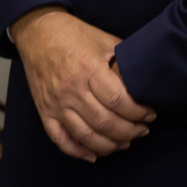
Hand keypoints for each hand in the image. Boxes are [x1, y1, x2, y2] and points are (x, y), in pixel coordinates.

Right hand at [11, 7, 155, 160]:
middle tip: (142, 130)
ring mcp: (55, 102)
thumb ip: (124, 64)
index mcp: (88, 69)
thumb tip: (144, 85)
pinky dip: (77, 151)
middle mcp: (71, 89)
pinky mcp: (44, 110)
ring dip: (110, 145)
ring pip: (86, 136)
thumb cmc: (74, 35)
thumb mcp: (104, 41)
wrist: (36, 32)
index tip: (150, 114)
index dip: (139, 113)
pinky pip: (60, 138)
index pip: (118, 101)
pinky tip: (93, 155)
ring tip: (125, 142)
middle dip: (130, 132)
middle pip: (105, 123)